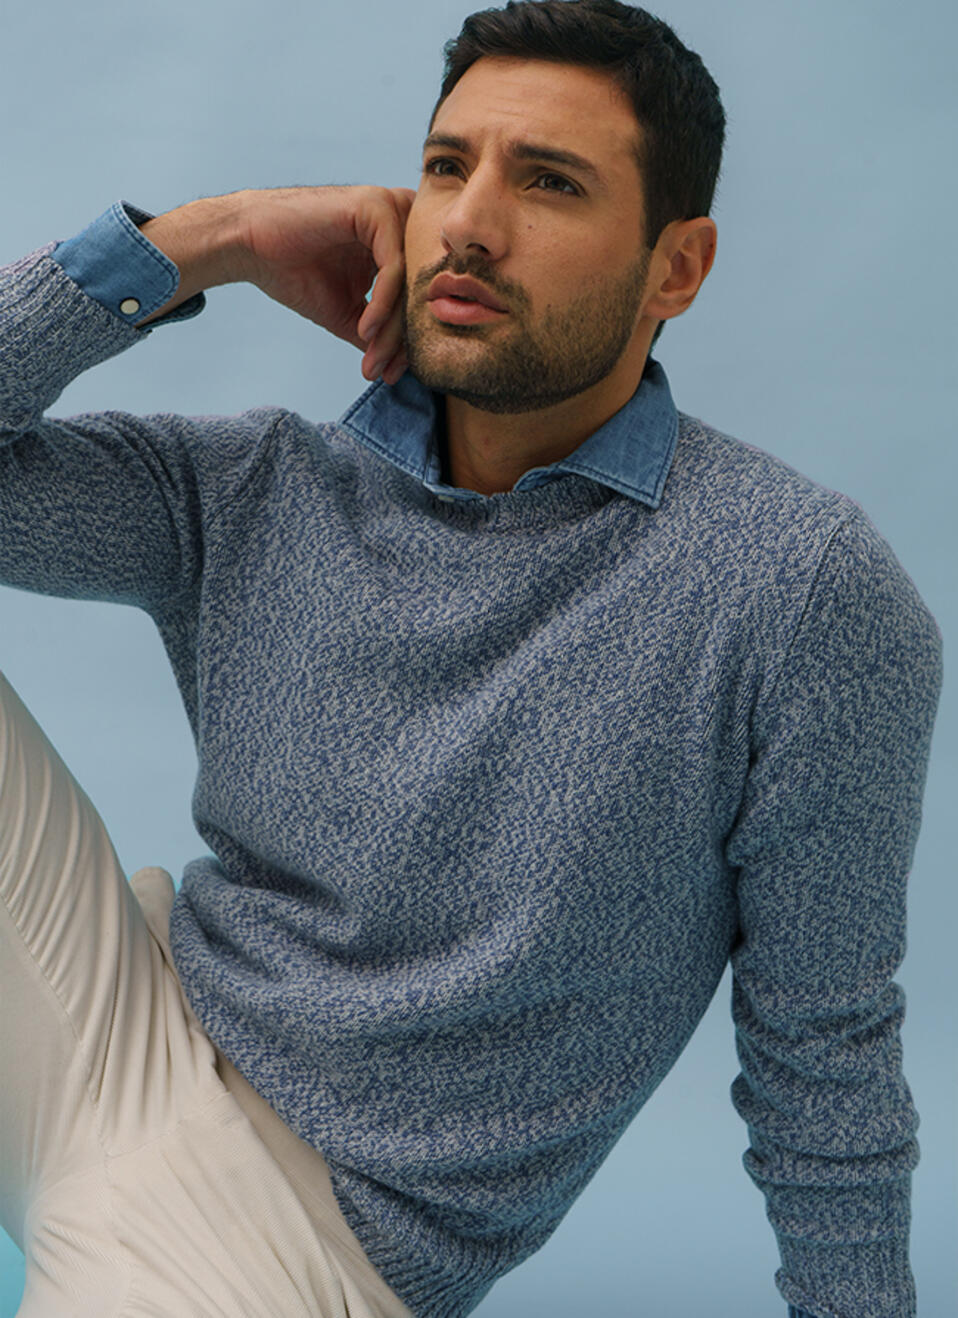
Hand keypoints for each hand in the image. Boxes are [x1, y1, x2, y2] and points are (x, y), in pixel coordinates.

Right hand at [236, 184, 415, 383]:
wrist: (249, 246)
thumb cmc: (294, 272)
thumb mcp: (347, 312)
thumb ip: (379, 331)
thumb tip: (403, 367)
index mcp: (398, 242)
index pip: (418, 295)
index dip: (408, 340)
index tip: (392, 375)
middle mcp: (401, 221)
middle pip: (418, 290)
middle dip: (402, 339)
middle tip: (386, 373)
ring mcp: (391, 210)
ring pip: (409, 282)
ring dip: (392, 328)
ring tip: (373, 358)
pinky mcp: (376, 207)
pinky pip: (393, 266)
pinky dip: (383, 304)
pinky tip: (365, 329)